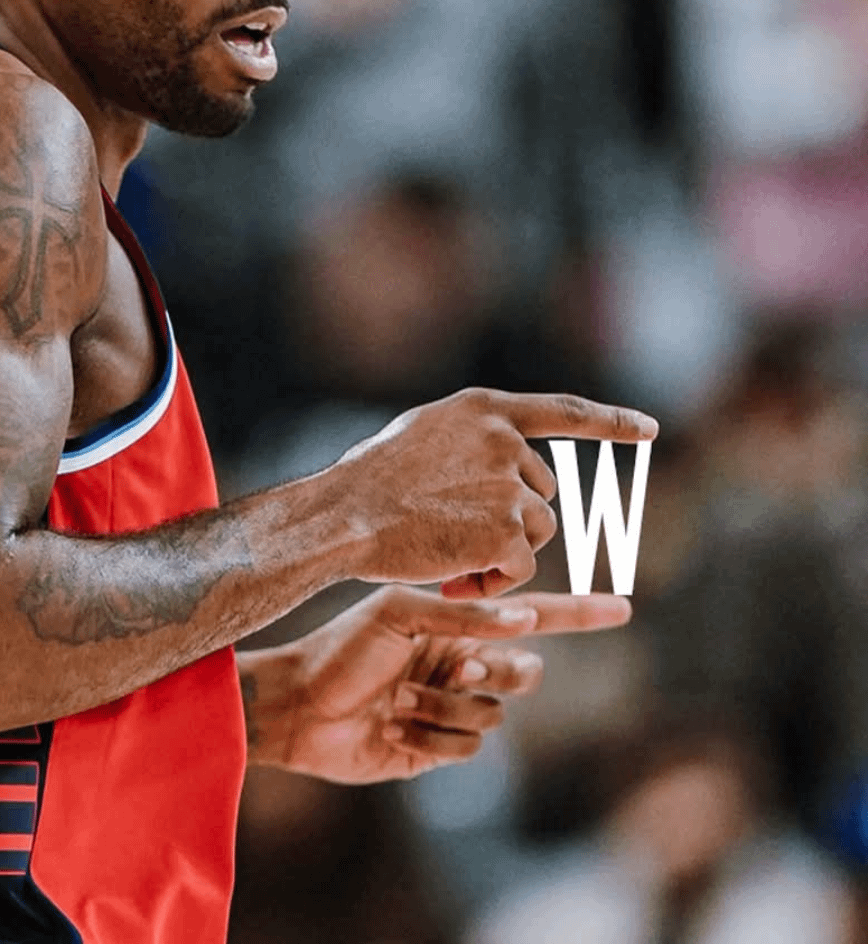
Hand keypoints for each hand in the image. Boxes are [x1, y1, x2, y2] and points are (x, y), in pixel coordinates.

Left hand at [240, 585, 630, 784]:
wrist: (299, 705)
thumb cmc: (341, 648)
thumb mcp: (397, 614)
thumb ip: (461, 616)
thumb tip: (525, 618)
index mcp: (455, 623)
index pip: (530, 616)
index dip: (578, 614)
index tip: (623, 608)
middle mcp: (460, 661)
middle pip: (523, 671)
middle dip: (497, 672)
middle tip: (453, 668)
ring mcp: (449, 707)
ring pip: (494, 715)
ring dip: (447, 708)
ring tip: (399, 698)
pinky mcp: (436, 749)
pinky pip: (468, 749)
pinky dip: (433, 739)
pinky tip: (394, 728)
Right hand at [330, 388, 656, 595]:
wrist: (343, 517)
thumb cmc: (366, 483)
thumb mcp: (421, 435)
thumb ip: (468, 440)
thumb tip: (507, 455)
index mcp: (483, 408)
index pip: (564, 410)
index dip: (610, 421)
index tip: (648, 428)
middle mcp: (505, 439)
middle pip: (540, 492)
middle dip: (509, 521)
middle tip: (456, 543)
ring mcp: (510, 483)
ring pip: (535, 532)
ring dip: (501, 555)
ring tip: (449, 561)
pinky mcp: (509, 530)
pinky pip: (521, 566)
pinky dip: (494, 582)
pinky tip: (453, 579)